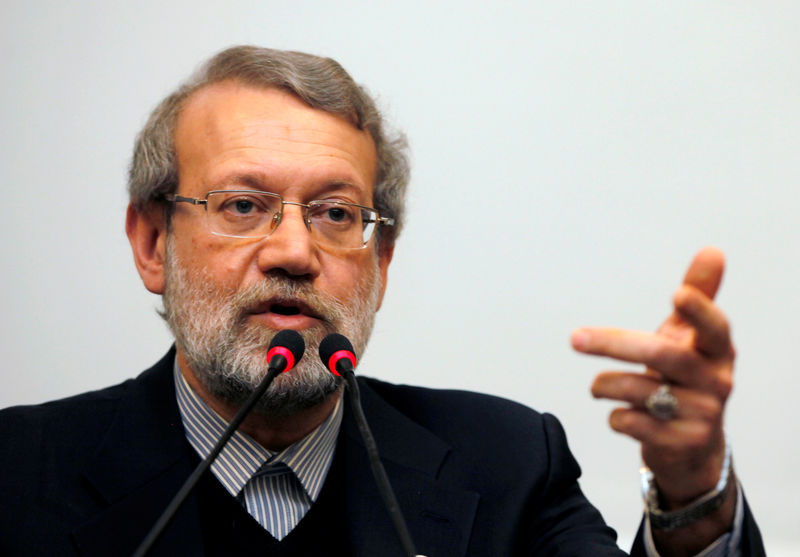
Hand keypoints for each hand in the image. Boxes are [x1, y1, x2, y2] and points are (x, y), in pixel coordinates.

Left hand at [571, 248, 735, 543]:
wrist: (691, 447)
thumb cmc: (684, 378)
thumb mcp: (689, 339)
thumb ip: (697, 296)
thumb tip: (712, 249)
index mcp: (717, 351)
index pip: (714, 328)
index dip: (699, 311)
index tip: (677, 294)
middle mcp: (717, 382)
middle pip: (662, 355)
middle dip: (612, 343)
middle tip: (575, 337)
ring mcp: (702, 415)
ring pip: (639, 390)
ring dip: (605, 385)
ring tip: (598, 386)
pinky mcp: (681, 443)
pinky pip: (631, 422)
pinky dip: (615, 416)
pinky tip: (621, 415)